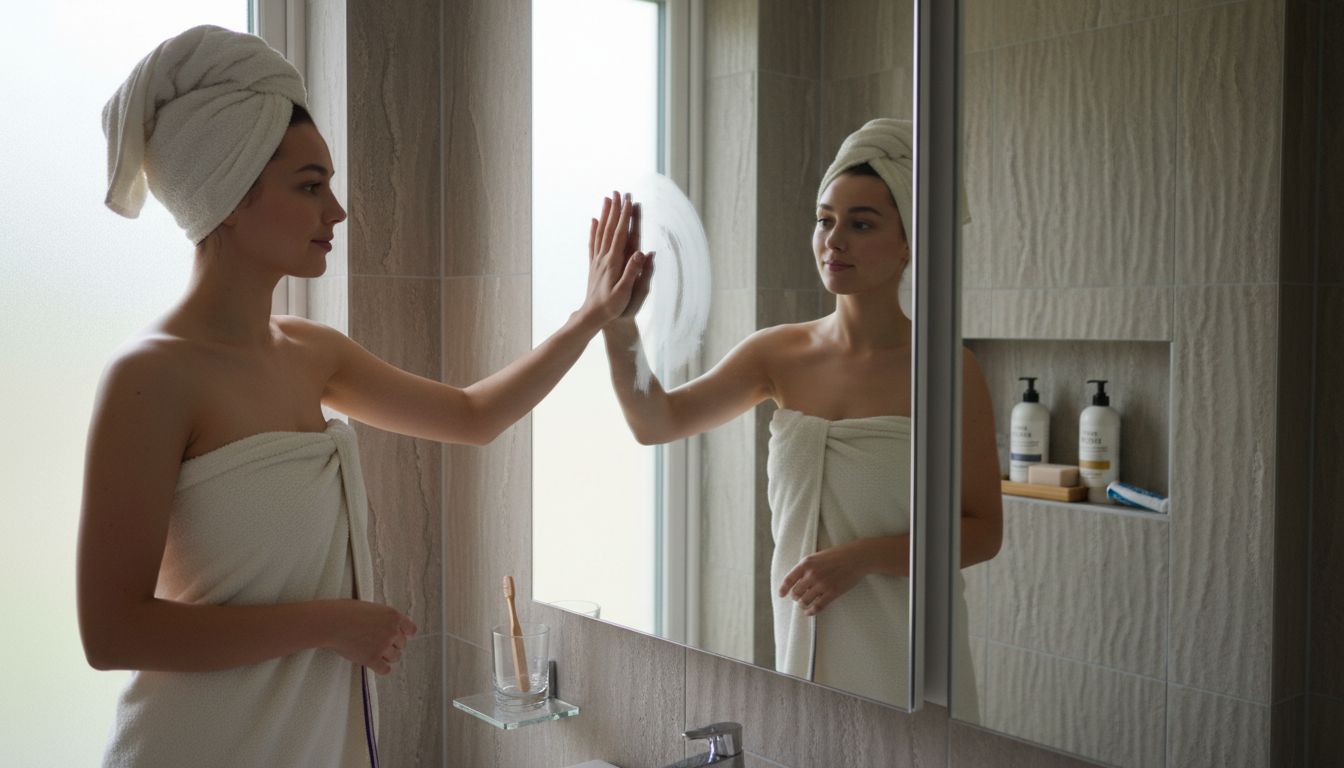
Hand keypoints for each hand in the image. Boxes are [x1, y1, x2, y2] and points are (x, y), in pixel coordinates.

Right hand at [323, 600, 417, 674]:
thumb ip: (383, 618)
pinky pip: (385, 669)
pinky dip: (382, 668)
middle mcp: (392, 632)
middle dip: (394, 644)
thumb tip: (385, 625)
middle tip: (383, 644)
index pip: (411, 629)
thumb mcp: (371, 608)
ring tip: (379, 653)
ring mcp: (383, 646)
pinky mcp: (372, 659)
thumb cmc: (346, 611)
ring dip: (388, 656)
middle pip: (402, 644)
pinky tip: (377, 665)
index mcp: (393, 616)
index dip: (406, 633)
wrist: (333, 622)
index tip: (404, 636)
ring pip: (396, 657)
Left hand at [582, 191, 649, 325]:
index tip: (629, 201)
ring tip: (607, 199)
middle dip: (615, 209)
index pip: (620, 235)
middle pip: (610, 228)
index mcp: (613, 263)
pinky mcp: (594, 265)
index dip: (625, 217)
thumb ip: (632, 272)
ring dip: (605, 214)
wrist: (591, 316)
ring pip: (601, 232)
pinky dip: (594, 230)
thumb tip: (642, 253)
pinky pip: (593, 243)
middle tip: (619, 192)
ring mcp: (597, 260)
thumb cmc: (611, 307)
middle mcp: (604, 258)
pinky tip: (594, 221)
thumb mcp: (624, 292)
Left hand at [777, 542, 870, 615]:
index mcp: (806, 563)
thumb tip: (797, 580)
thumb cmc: (837, 555)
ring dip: (803, 605)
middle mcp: (812, 574)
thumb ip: (807, 566)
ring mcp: (822, 584)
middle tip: (798, 598)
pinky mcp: (833, 592)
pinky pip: (818, 606)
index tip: (781, 595)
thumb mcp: (817, 556)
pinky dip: (812, 611)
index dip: (783, 589)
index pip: (789, 579)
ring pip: (805, 601)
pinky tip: (810, 612)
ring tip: (804, 605)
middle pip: (796, 592)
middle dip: (795, 597)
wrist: (856, 557)